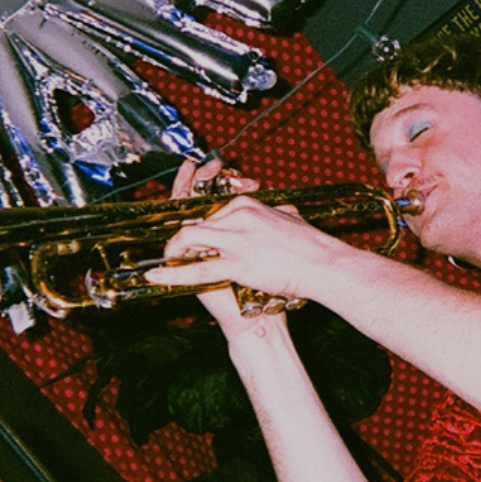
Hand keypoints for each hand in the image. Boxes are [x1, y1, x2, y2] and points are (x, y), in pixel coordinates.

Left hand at [149, 159, 351, 334]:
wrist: (324, 265)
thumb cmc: (312, 246)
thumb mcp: (290, 218)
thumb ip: (277, 214)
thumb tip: (279, 213)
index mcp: (248, 205)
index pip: (211, 210)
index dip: (199, 225)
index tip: (194, 237)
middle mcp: (238, 216)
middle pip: (195, 222)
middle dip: (181, 237)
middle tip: (176, 251)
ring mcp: (236, 239)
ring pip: (189, 237)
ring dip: (174, 250)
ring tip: (168, 262)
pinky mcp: (237, 263)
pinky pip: (197, 268)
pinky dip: (173, 273)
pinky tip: (156, 277)